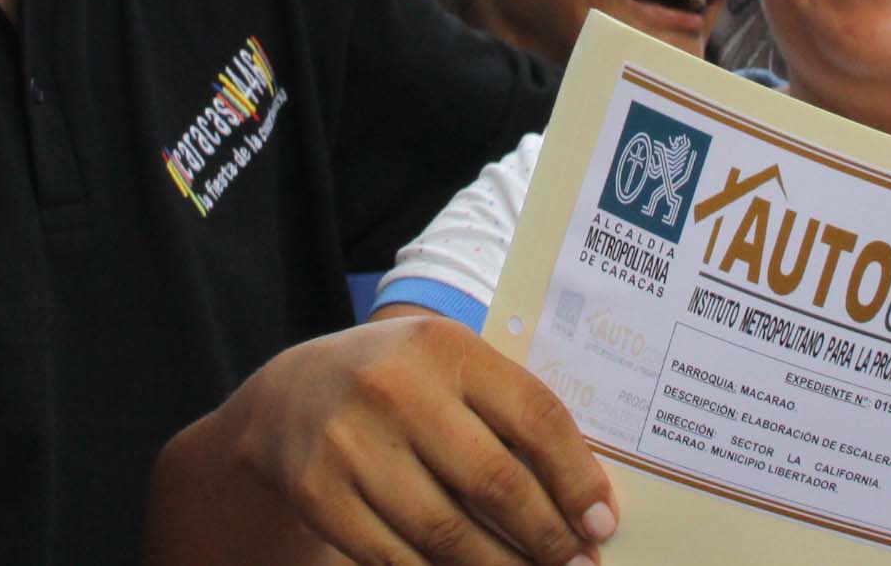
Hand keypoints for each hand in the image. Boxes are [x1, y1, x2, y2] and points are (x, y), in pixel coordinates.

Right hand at [223, 316, 617, 564]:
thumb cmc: (397, 385)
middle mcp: (395, 388)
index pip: (533, 414)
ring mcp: (351, 443)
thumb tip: (584, 494)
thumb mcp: (446, 369)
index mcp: (443, 347)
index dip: (577, 477)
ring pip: (447, 534)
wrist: (288, 397)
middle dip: (547, 536)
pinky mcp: (319, 494)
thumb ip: (505, 410)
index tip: (602, 523)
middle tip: (578, 565)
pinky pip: (397, 560)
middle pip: (495, 482)